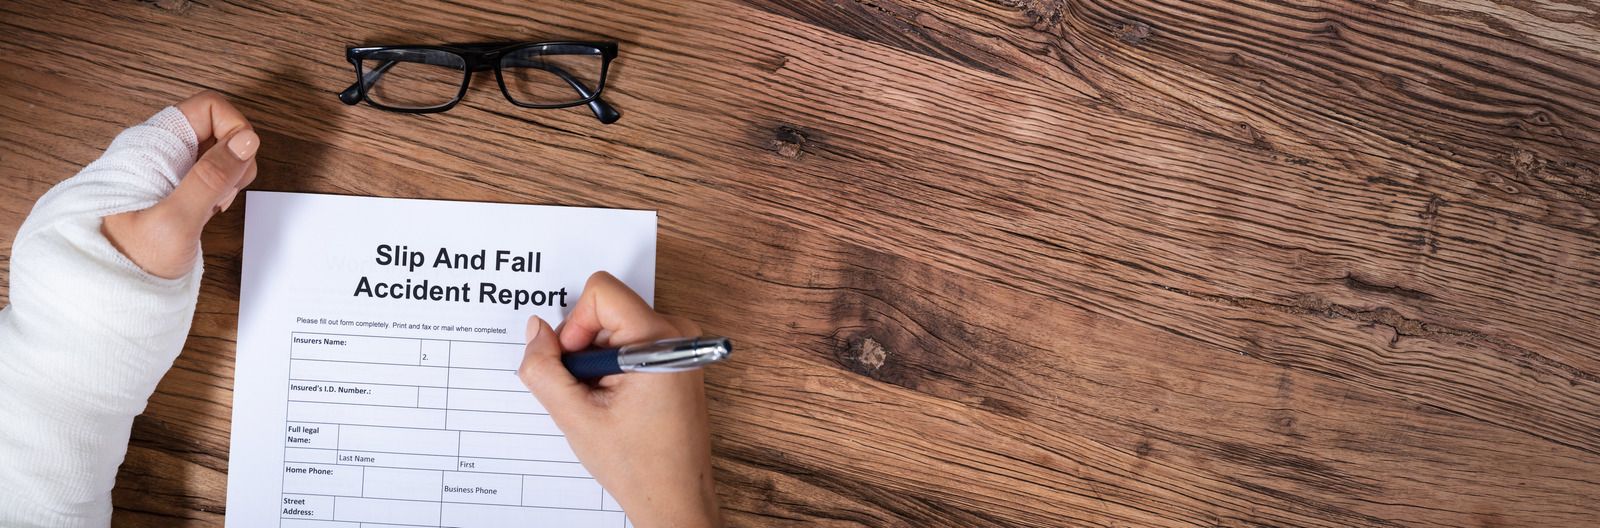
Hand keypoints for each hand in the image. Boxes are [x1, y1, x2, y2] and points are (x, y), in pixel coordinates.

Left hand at [102, 90, 258, 278]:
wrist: (113, 291)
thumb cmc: (131, 259)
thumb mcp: (176, 219)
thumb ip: (211, 177)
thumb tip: (246, 140)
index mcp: (152, 146)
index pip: (208, 107)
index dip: (234, 127)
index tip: (238, 162)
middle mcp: (162, 152)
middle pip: (219, 127)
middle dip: (236, 156)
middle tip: (224, 191)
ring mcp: (172, 171)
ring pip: (220, 151)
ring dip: (231, 176)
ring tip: (214, 205)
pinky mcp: (179, 190)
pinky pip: (213, 175)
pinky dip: (223, 190)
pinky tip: (210, 212)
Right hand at [518, 272, 722, 527]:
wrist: (676, 498)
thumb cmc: (637, 465)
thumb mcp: (575, 416)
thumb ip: (544, 369)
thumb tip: (535, 329)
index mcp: (659, 339)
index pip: (601, 291)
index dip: (575, 325)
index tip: (577, 366)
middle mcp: (676, 333)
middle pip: (606, 310)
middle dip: (583, 347)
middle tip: (587, 392)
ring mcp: (679, 346)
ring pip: (614, 329)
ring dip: (596, 363)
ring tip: (604, 403)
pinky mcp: (675, 359)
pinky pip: (629, 344)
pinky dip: (611, 369)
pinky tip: (616, 403)